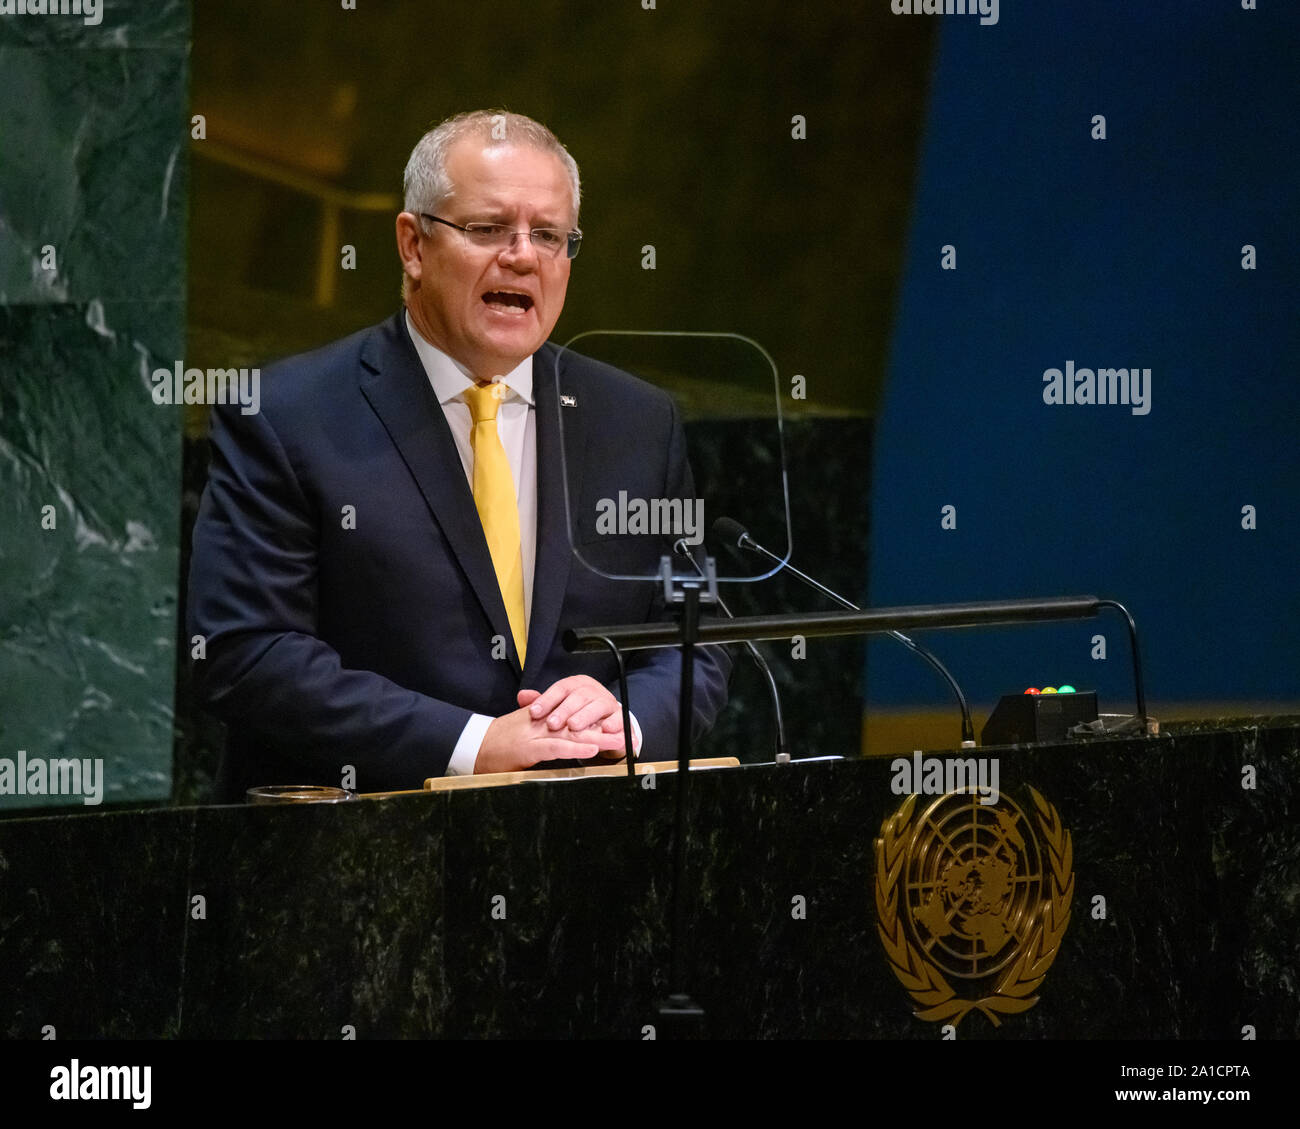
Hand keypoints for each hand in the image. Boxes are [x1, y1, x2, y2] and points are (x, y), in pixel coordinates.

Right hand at [474, 694, 626, 773]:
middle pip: (578, 724)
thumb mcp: (523, 731)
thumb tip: (562, 733)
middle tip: (626, 731)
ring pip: (573, 734)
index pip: (573, 716)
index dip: (595, 720)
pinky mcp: (529, 749)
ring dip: (598, 738)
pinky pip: (556, 747)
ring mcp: (535, 735)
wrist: (473, 747)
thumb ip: (542, 729)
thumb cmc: (497, 743)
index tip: (615, 724)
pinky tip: (592, 749)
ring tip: (619, 740)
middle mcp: (542, 724)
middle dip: (603, 728)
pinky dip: (575, 747)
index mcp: (542, 718)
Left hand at [520, 676, 633, 762]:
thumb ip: (541, 703)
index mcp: (576, 685)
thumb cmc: (578, 715)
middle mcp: (592, 691)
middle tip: (552, 723)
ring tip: (573, 726)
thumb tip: (522, 696)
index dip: (547, 699)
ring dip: (585, 716)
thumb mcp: (559, 709)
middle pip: (579, 696)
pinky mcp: (621, 716)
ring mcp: (607, 702)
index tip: (533, 712)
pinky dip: (614, 723)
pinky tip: (605, 729)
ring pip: (598, 705)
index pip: (561, 688)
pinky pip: (619, 718)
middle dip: (564, 710)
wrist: (605, 725)